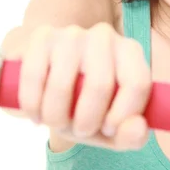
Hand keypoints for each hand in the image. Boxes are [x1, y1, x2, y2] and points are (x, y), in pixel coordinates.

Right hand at [17, 22, 151, 150]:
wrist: (53, 81)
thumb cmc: (89, 107)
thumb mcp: (113, 129)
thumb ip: (131, 135)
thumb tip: (137, 128)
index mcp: (131, 52)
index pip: (137, 83)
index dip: (122, 115)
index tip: (108, 130)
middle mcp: (105, 36)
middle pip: (100, 85)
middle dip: (85, 122)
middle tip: (79, 130)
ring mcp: (72, 34)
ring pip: (62, 85)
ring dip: (55, 117)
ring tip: (56, 121)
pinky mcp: (42, 36)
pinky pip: (34, 78)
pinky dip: (32, 106)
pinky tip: (36, 114)